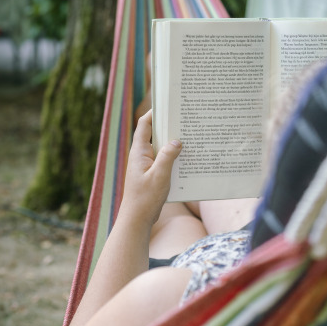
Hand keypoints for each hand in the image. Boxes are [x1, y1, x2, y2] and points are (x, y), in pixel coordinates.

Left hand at [120, 110, 181, 225]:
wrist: (137, 220)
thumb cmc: (145, 199)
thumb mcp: (159, 176)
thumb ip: (167, 157)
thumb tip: (177, 141)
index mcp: (139, 152)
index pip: (144, 125)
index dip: (154, 113)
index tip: (167, 105)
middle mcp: (141, 156)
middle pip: (154, 134)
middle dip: (167, 127)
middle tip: (184, 120)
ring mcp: (146, 166)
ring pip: (161, 148)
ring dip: (172, 143)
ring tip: (189, 138)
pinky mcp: (152, 175)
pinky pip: (164, 161)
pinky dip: (174, 158)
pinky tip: (187, 160)